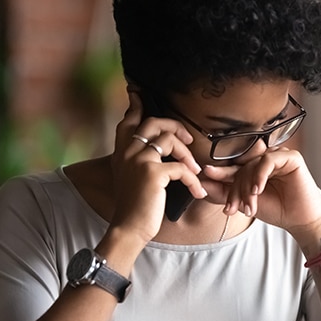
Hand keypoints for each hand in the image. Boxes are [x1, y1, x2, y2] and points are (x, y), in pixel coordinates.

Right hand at [109, 88, 206, 245]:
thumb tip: (155, 149)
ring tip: (194, 171)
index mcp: (122, 153)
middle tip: (188, 140)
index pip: (128, 122)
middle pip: (153, 123)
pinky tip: (197, 192)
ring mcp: (140, 161)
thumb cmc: (135, 206)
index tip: (138, 92)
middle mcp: (128, 152)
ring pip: (169, 140)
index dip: (136, 106)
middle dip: (175, 126)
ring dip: (187, 155)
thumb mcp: (130, 178)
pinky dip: (193, 181)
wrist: (129, 228)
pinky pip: (181, 168)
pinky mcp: (154, 173)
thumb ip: (137, 160)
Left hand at [201, 147, 320, 241]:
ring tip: (248, 205)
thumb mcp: (245, 202)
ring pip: (252, 165)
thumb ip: (225, 192)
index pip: (233, 168)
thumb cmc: (276, 209)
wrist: (300, 220)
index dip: (219, 175)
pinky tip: (258, 190)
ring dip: (247, 187)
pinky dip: (260, 175)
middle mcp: (264, 159)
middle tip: (231, 208)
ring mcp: (278, 156)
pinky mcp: (291, 157)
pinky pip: (268, 160)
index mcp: (254, 167)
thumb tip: (202, 183)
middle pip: (240, 167)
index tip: (204, 179)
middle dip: (234, 189)